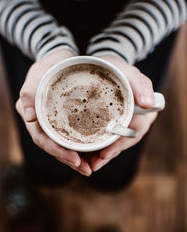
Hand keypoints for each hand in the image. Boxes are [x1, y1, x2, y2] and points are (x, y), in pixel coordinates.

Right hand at [16, 50, 91, 175]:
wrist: (62, 59)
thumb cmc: (49, 65)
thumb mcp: (38, 73)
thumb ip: (30, 92)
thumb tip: (28, 117)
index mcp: (33, 115)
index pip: (43, 139)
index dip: (58, 151)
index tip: (75, 159)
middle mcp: (42, 123)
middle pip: (54, 147)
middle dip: (70, 160)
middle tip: (87, 169)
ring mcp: (54, 123)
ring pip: (63, 145)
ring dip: (77, 158)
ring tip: (92, 166)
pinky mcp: (65, 121)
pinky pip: (72, 137)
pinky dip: (82, 147)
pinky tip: (94, 153)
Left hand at [90, 55, 157, 171]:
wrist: (104, 66)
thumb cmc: (118, 69)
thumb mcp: (130, 72)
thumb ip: (141, 84)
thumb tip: (149, 103)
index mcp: (143, 114)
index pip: (133, 133)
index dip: (119, 145)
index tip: (104, 153)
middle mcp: (133, 122)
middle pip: (121, 143)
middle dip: (107, 155)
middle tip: (92, 164)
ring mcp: (120, 125)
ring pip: (111, 144)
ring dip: (98, 156)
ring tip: (84, 164)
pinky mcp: (108, 125)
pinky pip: (102, 139)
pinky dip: (93, 148)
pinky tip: (82, 153)